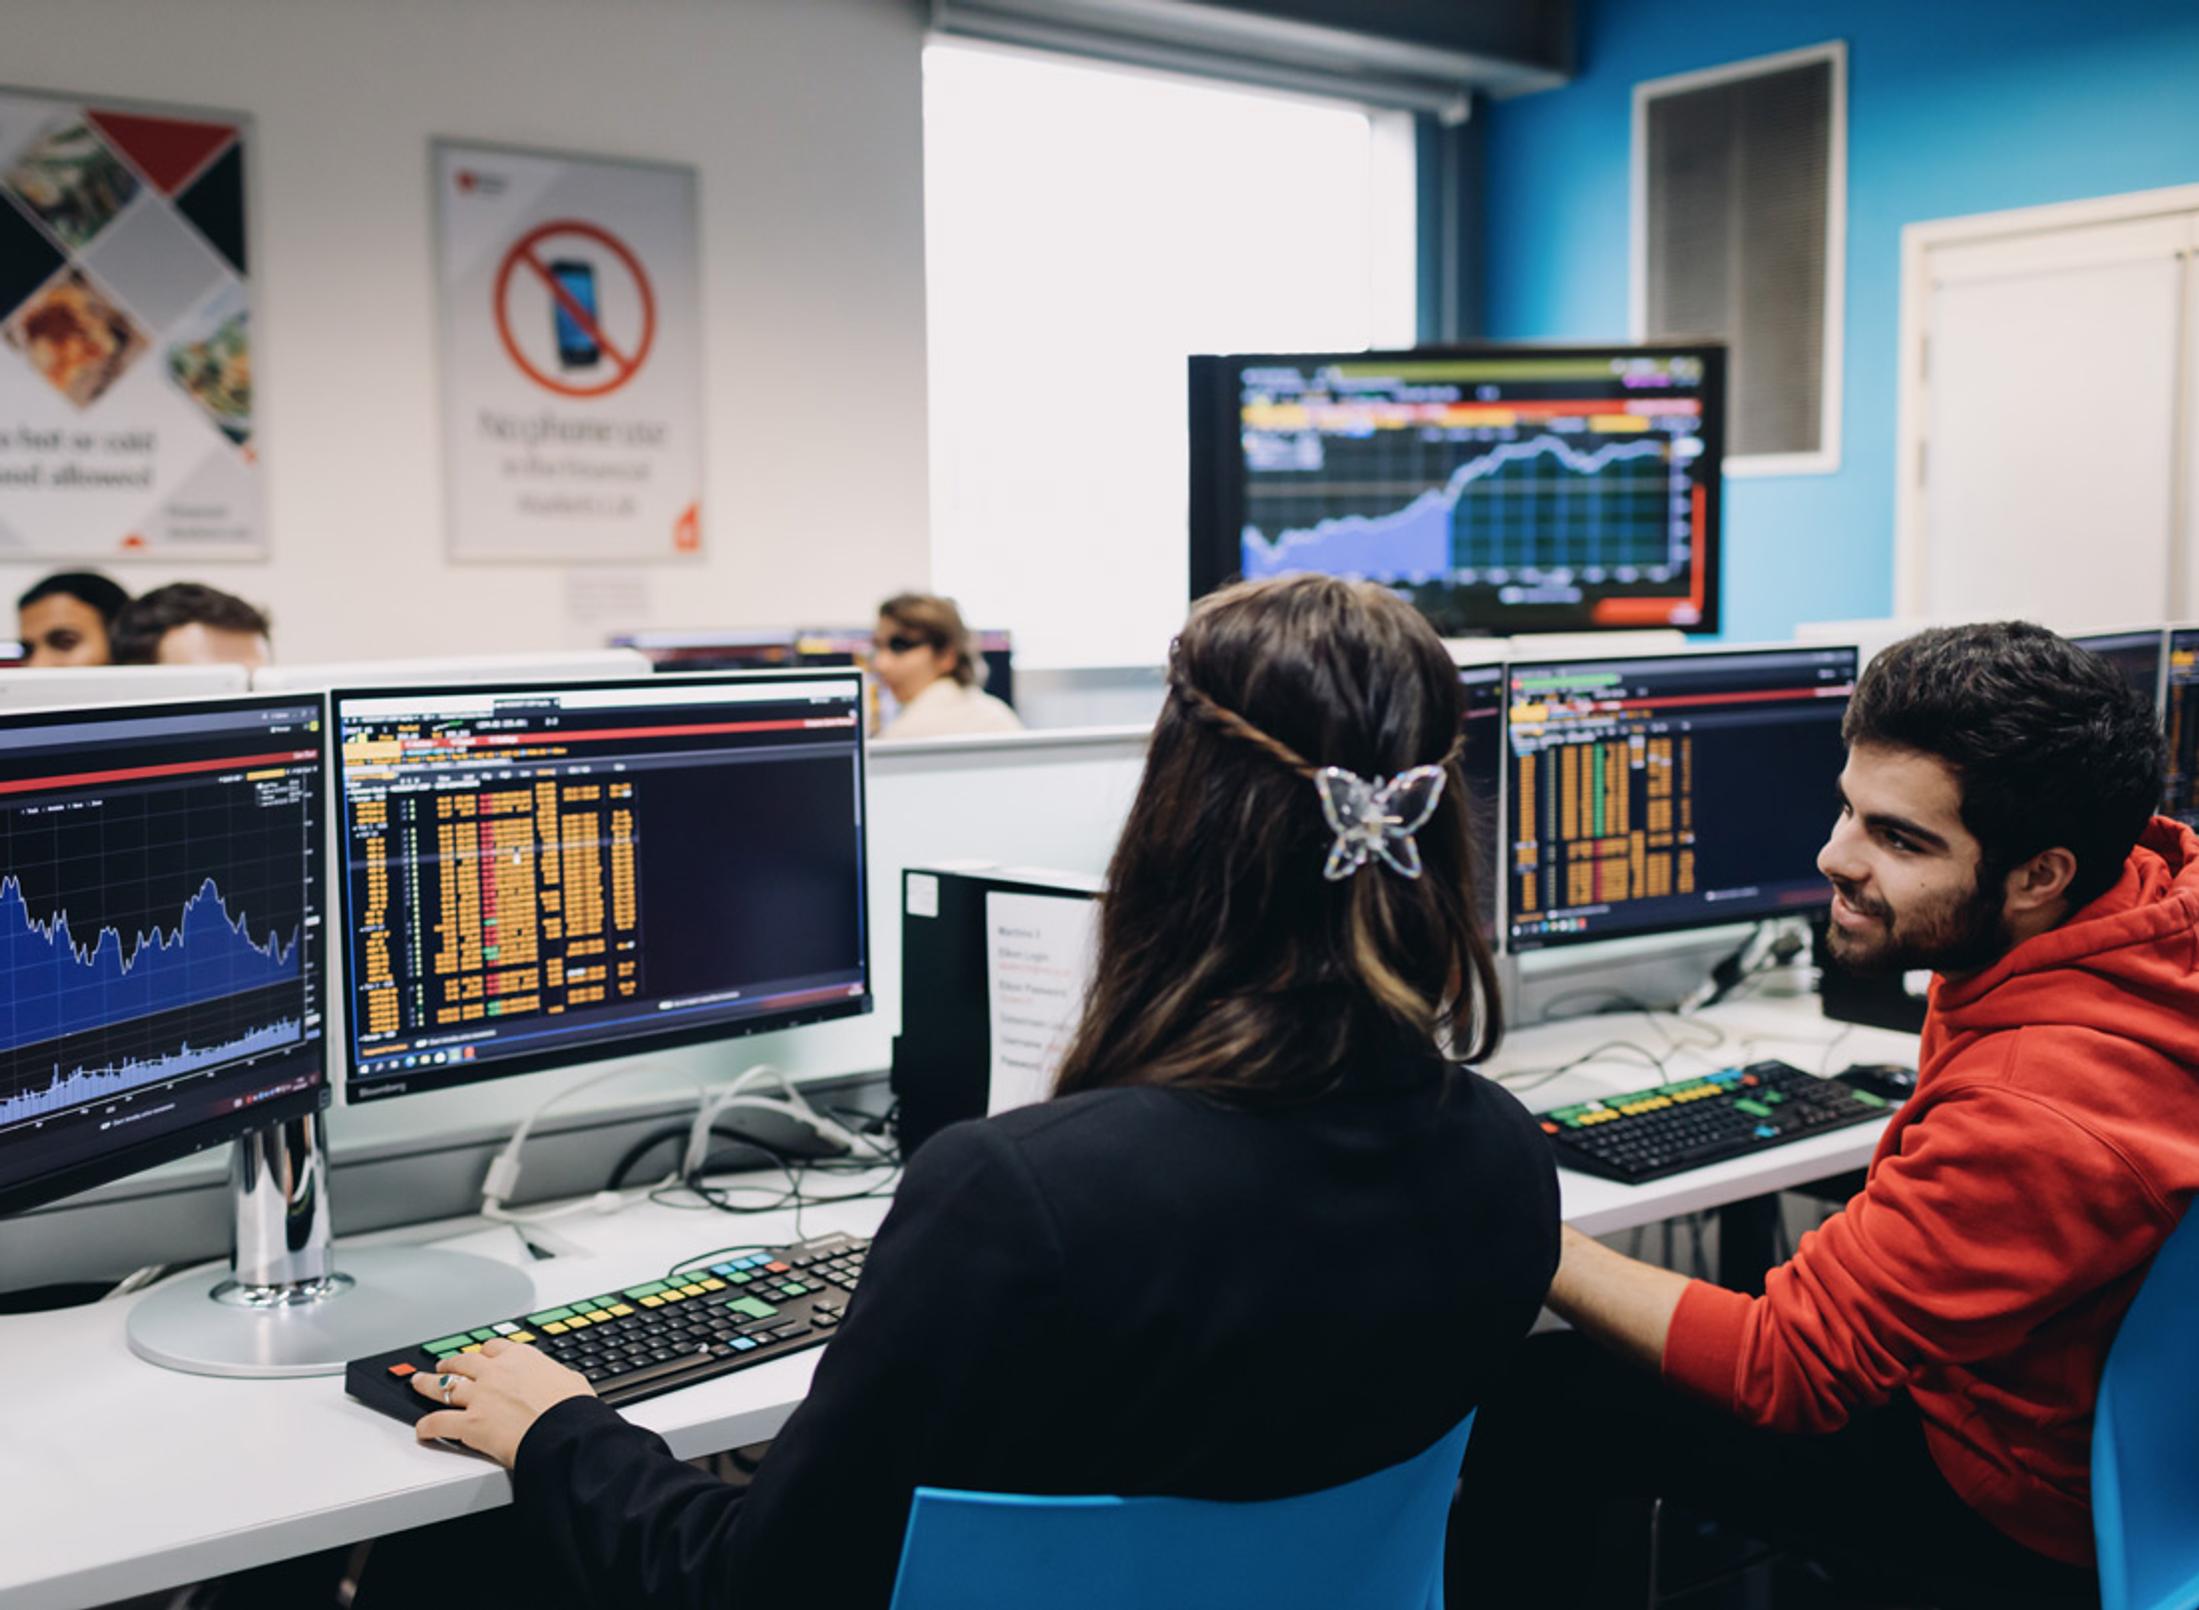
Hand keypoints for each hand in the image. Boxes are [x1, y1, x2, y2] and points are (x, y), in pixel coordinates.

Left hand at [411, 1338, 595, 1465]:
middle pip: (463, 1362)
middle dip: (451, 1363)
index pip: (495, 1347)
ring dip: (428, 1385)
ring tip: (419, 1383)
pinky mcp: (470, 1423)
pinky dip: (427, 1425)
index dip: (484, 1352)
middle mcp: (496, 1372)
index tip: (482, 1355)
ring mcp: (480, 1396)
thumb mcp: (571, 1381)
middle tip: (444, 1366)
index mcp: (521, 1358)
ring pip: (444, 1386)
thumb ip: (556, 1378)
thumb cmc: (573, 1409)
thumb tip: (563, 1383)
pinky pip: (439, 1422)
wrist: (565, 1430)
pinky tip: (422, 1428)